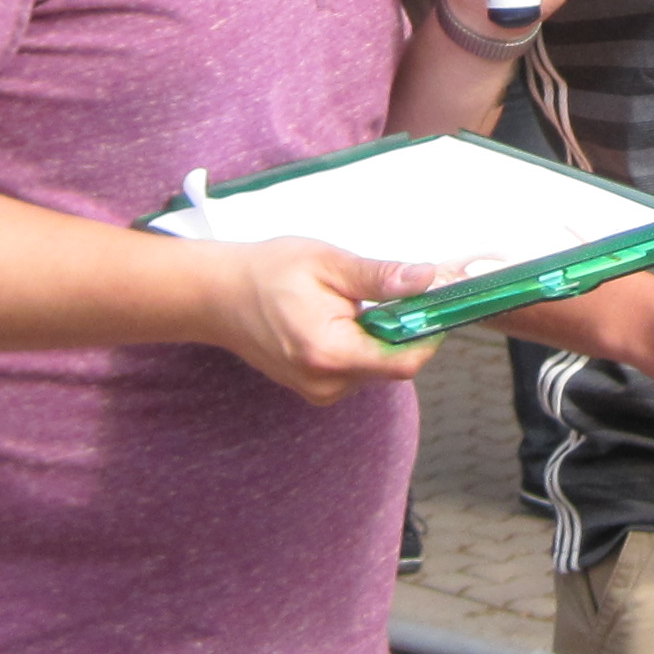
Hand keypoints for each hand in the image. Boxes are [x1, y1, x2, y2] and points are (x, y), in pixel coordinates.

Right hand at [203, 237, 447, 404]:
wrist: (219, 295)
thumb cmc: (269, 273)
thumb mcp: (329, 263)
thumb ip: (380, 277)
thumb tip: (426, 279)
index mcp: (330, 354)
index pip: (404, 363)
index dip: (428, 334)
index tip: (434, 304)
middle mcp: (326, 383)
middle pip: (393, 365)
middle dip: (400, 330)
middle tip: (387, 292)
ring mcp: (319, 391)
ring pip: (376, 367)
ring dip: (377, 337)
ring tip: (349, 303)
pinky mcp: (316, 389)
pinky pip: (357, 370)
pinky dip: (360, 345)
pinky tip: (337, 319)